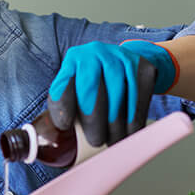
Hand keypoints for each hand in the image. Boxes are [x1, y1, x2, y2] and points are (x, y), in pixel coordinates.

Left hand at [47, 40, 176, 146]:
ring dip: (115, 125)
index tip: (66, 127)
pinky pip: (138, 97)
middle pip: (90, 90)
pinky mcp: (142, 66)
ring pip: (116, 95)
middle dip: (93, 121)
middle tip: (96, 141)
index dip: (63, 109)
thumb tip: (52, 139)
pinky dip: (134, 119)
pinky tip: (130, 132)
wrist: (128, 63)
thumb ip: (63, 110)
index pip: (63, 86)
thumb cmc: (95, 85)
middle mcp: (94, 53)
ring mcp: (120, 57)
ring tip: (113, 141)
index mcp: (73, 61)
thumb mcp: (76, 89)